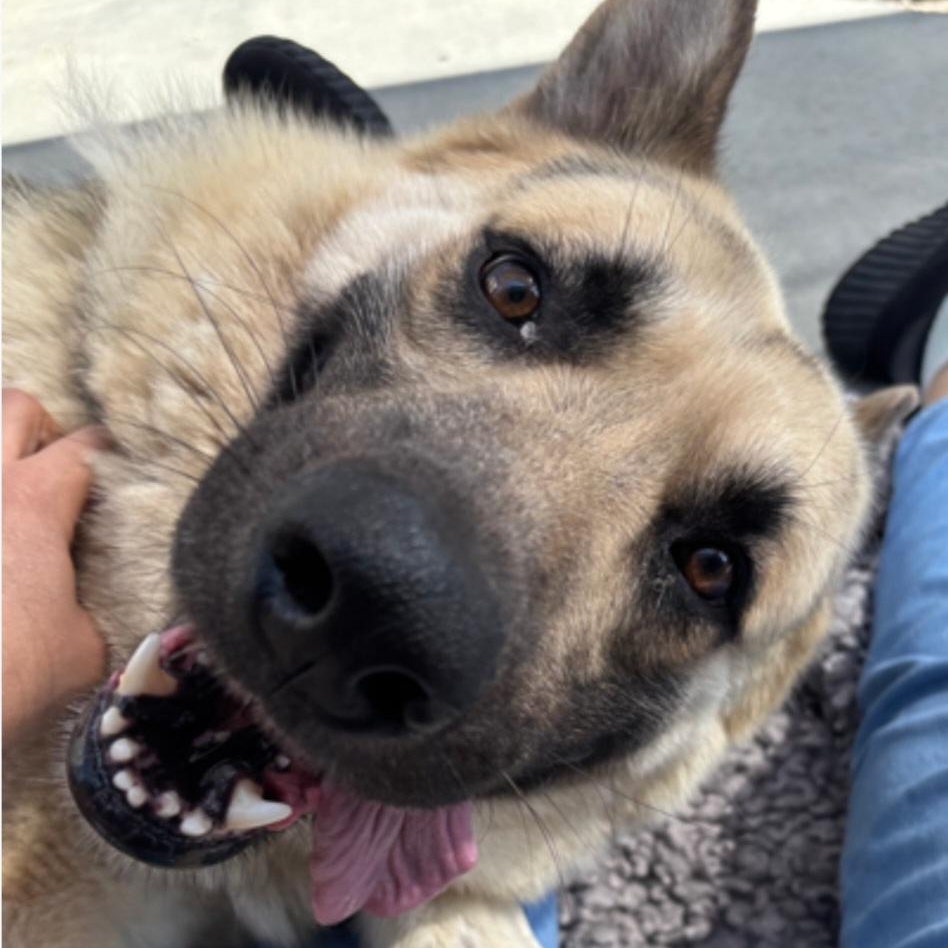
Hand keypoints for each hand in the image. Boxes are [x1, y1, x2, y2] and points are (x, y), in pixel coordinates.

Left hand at [3, 389, 108, 743]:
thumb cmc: (9, 671)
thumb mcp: (86, 648)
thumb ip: (104, 611)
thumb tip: (118, 613)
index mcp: (35, 503)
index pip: (89, 445)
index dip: (113, 455)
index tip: (121, 476)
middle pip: (17, 408)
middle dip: (42, 429)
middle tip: (54, 473)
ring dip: (4, 465)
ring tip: (14, 509)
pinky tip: (2, 555)